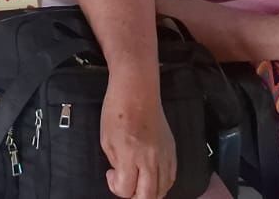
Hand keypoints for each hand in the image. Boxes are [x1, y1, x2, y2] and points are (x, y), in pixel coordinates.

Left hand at [100, 80, 175, 198]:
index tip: (112, 175)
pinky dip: (163, 183)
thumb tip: (122, 176)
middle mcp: (150, 158)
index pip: (126, 189)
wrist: (137, 91)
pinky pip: (172, 175)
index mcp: (130, 155)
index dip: (116, 187)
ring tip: (139, 184)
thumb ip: (116, 163)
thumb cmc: (117, 111)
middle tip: (127, 187)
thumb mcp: (107, 140)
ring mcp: (164, 154)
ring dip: (150, 192)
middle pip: (148, 195)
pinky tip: (153, 179)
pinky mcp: (172, 149)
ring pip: (163, 188)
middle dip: (135, 197)